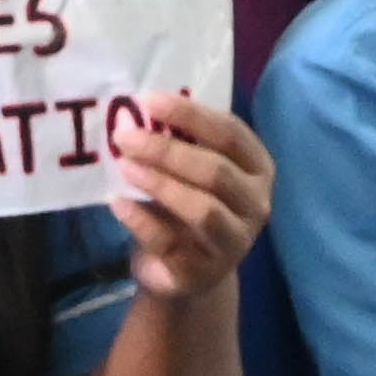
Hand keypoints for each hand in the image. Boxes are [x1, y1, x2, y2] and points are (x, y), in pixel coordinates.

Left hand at [109, 93, 271, 300]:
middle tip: (126, 137)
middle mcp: (256, 204)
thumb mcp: (193, 171)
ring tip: (125, 167)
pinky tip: (118, 202)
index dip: (190, 115)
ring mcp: (233, 241)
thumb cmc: (193, 204)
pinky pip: (170, 242)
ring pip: (202, 209)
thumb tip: (139, 112)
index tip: (148, 101)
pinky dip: (141, 220)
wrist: (190, 275)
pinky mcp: (203, 272)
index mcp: (257, 168)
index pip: (230, 133)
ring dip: (160, 184)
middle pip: (216, 171)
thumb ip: (180, 143)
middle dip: (167, 151)